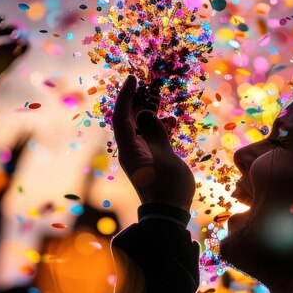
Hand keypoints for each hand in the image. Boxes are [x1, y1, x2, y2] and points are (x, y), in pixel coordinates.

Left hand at [112, 75, 195, 211]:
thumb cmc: (168, 188)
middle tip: (151, 85)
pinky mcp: (150, 159)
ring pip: (140, 126)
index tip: (133, 78)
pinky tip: (171, 120)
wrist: (170, 213)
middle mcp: (131, 150)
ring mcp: (140, 155)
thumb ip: (156, 133)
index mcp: (129, 150)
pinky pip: (150, 136)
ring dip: (150, 112)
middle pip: (129, 119)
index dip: (126, 95)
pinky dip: (158, 125)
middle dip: (139, 100)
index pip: (121, 117)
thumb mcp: (165, 158)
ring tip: (161, 98)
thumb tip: (145, 114)